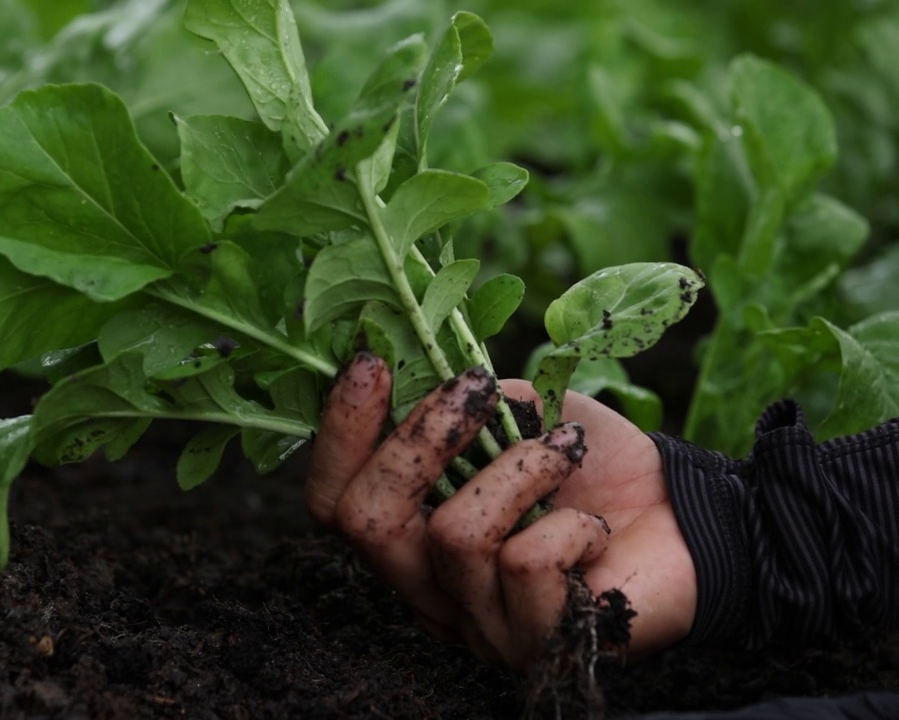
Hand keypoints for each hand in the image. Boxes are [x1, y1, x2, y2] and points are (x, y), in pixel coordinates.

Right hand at [306, 353, 695, 670]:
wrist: (686, 516)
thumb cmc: (593, 467)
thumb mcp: (520, 413)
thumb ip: (461, 400)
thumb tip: (417, 367)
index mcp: (411, 533)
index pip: (333, 501)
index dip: (338, 433)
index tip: (372, 364)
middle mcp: (429, 588)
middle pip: (366, 523)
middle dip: (416, 440)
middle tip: (474, 391)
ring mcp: (479, 624)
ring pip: (454, 535)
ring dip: (518, 471)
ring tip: (564, 453)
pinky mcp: (537, 642)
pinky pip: (525, 567)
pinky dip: (569, 523)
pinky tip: (593, 528)